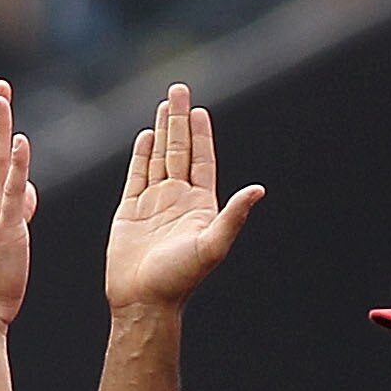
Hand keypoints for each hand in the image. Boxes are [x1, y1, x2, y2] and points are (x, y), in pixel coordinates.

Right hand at [105, 82, 263, 312]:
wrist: (144, 301)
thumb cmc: (180, 278)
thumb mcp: (213, 245)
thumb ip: (234, 216)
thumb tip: (259, 190)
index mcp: (200, 206)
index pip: (202, 161)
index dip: (202, 135)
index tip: (200, 110)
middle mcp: (179, 201)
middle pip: (179, 151)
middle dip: (178, 120)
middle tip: (178, 89)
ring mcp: (154, 204)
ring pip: (159, 158)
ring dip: (162, 131)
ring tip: (164, 104)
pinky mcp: (131, 211)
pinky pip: (137, 175)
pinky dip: (141, 154)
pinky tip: (146, 137)